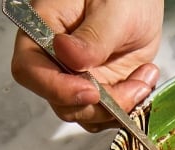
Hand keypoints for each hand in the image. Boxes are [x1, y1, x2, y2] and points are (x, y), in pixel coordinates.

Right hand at [10, 0, 163, 130]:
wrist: (142, 0)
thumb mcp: (111, 8)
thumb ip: (92, 37)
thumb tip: (67, 55)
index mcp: (44, 28)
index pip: (31, 69)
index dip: (56, 88)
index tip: (90, 91)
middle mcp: (57, 58)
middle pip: (61, 102)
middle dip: (99, 105)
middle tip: (133, 87)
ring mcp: (79, 77)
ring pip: (86, 114)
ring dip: (119, 108)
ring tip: (143, 79)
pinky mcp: (101, 88)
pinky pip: (107, 114)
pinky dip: (129, 107)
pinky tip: (144, 80)